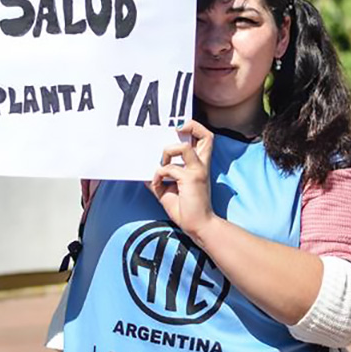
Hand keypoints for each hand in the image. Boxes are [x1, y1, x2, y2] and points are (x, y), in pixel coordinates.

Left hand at [146, 120, 215, 241]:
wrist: (197, 225)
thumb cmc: (185, 208)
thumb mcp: (168, 189)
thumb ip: (160, 178)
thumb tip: (144, 171)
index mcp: (199, 165)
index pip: (205, 138)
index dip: (194, 128)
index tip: (180, 130)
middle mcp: (201, 165)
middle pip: (207, 135)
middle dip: (191, 126)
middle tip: (177, 130)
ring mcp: (197, 170)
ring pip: (182, 147)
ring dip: (167, 153)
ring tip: (162, 165)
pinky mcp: (191, 179)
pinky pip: (168, 168)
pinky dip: (158, 175)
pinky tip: (157, 185)